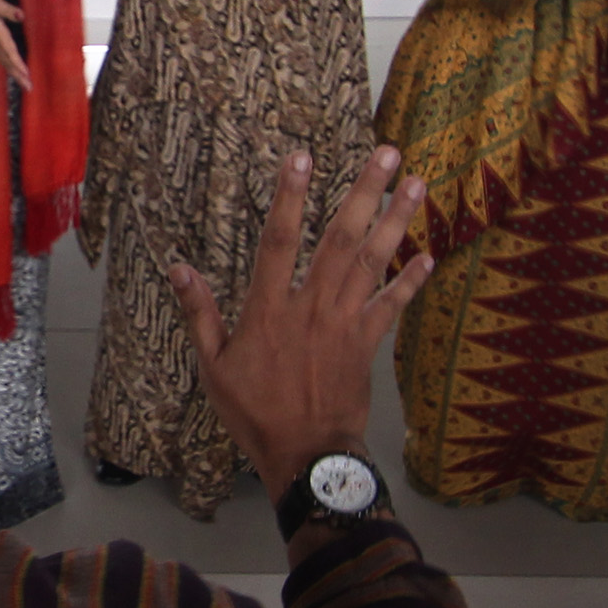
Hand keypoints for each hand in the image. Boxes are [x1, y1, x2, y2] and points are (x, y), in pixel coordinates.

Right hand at [168, 145, 432, 506]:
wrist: (305, 455)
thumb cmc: (255, 413)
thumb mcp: (213, 366)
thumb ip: (200, 313)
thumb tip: (178, 268)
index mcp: (270, 309)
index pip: (280, 240)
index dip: (291, 196)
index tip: (303, 157)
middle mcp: (312, 307)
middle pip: (341, 239)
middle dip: (364, 192)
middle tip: (386, 152)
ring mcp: (345, 324)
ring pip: (374, 262)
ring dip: (396, 220)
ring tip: (416, 183)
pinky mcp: (368, 345)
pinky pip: (392, 306)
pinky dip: (410, 280)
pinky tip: (429, 253)